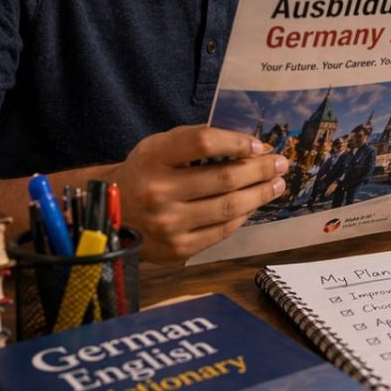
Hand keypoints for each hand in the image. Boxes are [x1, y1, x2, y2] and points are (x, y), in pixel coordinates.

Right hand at [109, 124, 288, 263]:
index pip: (202, 143)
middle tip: (280, 163)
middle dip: (260, 169)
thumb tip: (249, 146)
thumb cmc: (145, 173)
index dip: (236, 142)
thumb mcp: (159, 147)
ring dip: (260, 194)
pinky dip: (243, 216)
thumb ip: (196, 140)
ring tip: (276, 184)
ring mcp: (168, 225)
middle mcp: (157, 192)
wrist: (110, 215)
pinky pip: (222, 231)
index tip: (259, 144)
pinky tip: (253, 205)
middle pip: (223, 178)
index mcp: (152, 158)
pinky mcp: (177, 249)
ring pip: (228, 207)